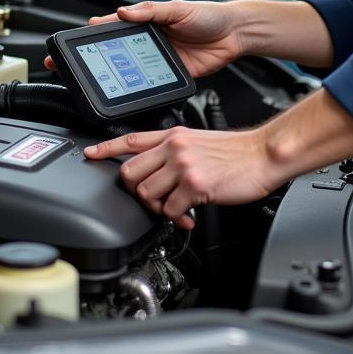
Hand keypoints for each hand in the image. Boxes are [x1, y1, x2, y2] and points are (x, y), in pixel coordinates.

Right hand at [45, 0, 244, 78]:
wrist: (234, 34)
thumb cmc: (207, 15)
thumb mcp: (177, 8)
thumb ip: (150, 11)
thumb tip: (123, 12)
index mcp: (145, 23)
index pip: (112, 29)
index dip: (90, 37)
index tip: (68, 44)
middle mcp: (147, 42)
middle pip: (114, 53)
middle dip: (91, 61)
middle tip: (67, 68)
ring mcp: (156, 61)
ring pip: (129, 71)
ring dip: (112, 77)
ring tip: (92, 83)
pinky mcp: (168, 77)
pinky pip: (149, 86)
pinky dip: (137, 91)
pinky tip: (125, 94)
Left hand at [84, 126, 282, 229]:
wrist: (262, 155)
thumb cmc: (236, 152)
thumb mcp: (199, 142)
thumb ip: (175, 153)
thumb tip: (158, 174)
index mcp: (173, 136)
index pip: (130, 139)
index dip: (106, 148)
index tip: (89, 155)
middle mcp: (174, 147)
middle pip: (130, 172)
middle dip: (136, 192)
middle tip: (153, 200)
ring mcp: (183, 165)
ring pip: (146, 193)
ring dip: (157, 208)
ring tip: (174, 208)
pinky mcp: (195, 184)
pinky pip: (169, 210)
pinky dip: (177, 217)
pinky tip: (189, 214)